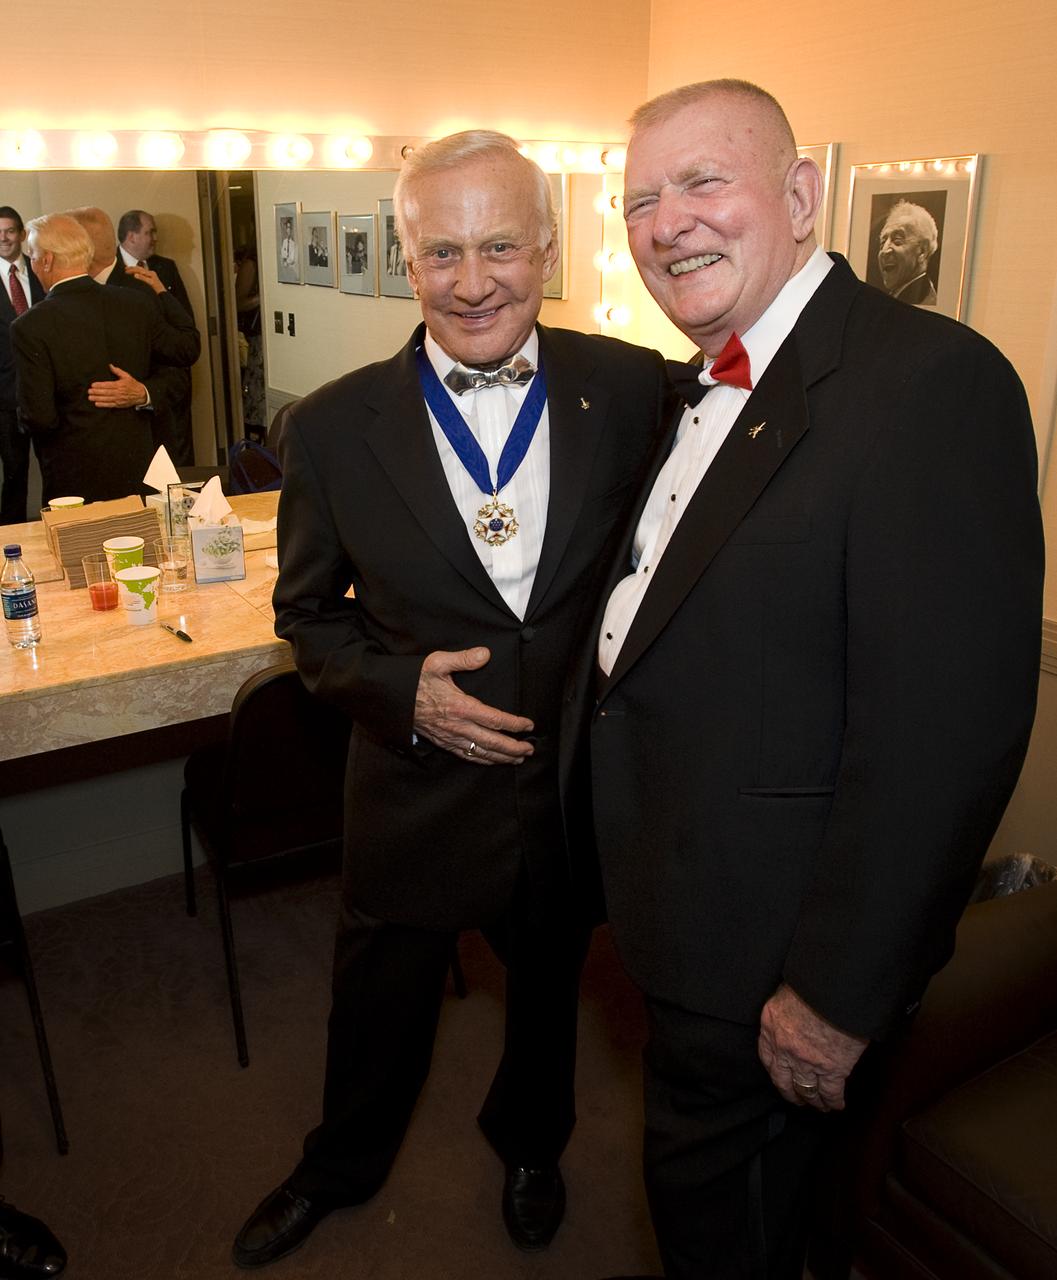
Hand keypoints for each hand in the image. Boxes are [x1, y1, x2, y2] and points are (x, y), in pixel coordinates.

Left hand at [87, 364, 147, 407]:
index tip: (93, 385)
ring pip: (106, 399)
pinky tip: (97, 403)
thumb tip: (110, 366)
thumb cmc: (133, 385)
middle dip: (96, 392)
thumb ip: (118, 371)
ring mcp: (119, 399)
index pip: (107, 385)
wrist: (141, 395)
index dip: (100, 385)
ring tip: (90, 397)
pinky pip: (110, 405)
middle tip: (89, 391)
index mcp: (119, 385)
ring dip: (98, 398)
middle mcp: (119, 392)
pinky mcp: (119, 404)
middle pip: (106, 392)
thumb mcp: (127, 376)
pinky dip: (103, 405)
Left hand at [124, 263, 164, 294]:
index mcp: (150, 273)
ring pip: (142, 272)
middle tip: (125, 269)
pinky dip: (141, 277)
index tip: (125, 268)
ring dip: (134, 271)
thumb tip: (135, 276)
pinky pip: (146, 279)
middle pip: (140, 269)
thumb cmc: (156, 290)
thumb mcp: (148, 284)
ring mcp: (153, 277)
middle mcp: (151, 274)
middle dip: (132, 268)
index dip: (132, 268)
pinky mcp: (154, 282)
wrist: (164, 295)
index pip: (140, 268)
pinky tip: (135, 275)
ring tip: (128, 271)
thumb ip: (143, 279)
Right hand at [414, 647, 533, 764]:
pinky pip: (466, 755)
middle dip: (513, 748)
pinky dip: (482, 760)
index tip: (528, 725)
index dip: (514, 724)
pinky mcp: (442, 742)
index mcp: (460, 706)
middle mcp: (457, 726)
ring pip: (480, 752)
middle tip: (529, 750)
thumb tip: (485, 654)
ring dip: (501, 757)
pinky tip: (491, 760)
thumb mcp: (438, 663)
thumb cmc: (415, 680)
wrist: (392, 698)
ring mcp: (450, 737)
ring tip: (518, 759)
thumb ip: (464, 659)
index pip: (495, 719)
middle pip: (492, 742)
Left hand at [758, 984, 867, 1111]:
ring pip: (807, 1090)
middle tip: (797, 1098)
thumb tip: (794, 1020)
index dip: (774, 1070)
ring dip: (813, 1100)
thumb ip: (785, 1013)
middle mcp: (784, 1049)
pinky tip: (837, 1105)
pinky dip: (833, 1101)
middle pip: (783, 1080)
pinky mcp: (831, 1069)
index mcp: (770, 1027)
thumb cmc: (812, 984)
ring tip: (819, 1105)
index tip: (780, 1077)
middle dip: (790, 1092)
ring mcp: (807, 1062)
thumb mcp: (786, 994)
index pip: (766, 1056)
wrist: (833, 990)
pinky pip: (830, 1092)